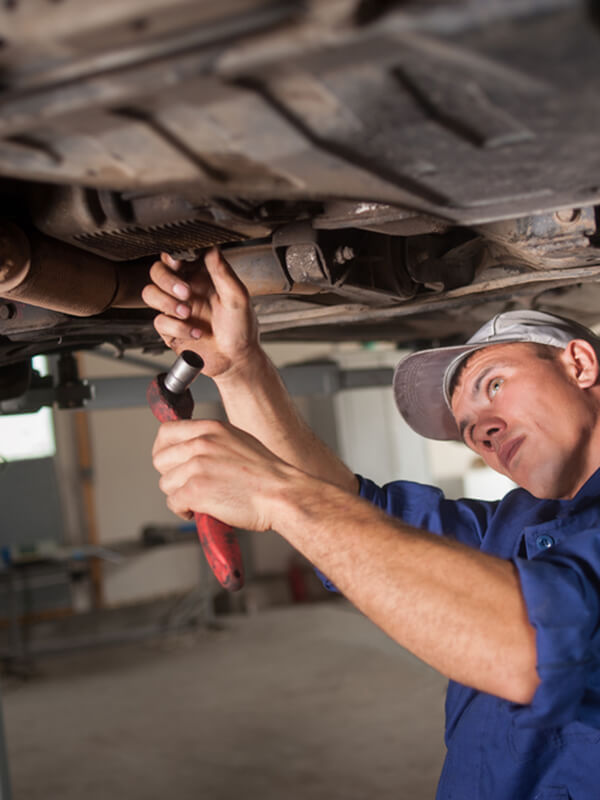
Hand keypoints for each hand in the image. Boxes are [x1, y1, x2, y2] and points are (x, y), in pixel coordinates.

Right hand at [142, 248, 259, 378]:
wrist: (236, 360)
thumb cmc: (241, 329)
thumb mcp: (238, 297)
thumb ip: (223, 272)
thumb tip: (212, 249)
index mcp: (202, 276)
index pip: (178, 257)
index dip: (173, 256)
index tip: (178, 262)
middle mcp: (186, 290)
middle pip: (157, 272)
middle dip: (167, 280)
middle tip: (186, 292)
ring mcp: (175, 308)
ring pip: (150, 293)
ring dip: (167, 303)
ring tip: (187, 313)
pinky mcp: (170, 328)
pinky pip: (159, 321)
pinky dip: (177, 328)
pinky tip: (195, 333)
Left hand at [152, 419, 295, 530]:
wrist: (282, 495)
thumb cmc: (267, 475)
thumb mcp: (238, 441)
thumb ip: (212, 441)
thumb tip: (192, 448)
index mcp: (211, 429)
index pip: (166, 432)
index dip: (163, 450)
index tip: (168, 462)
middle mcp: (201, 444)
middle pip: (160, 460)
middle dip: (171, 475)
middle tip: (187, 485)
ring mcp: (197, 467)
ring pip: (166, 484)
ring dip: (179, 495)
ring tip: (201, 499)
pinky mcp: (195, 491)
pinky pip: (173, 502)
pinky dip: (184, 510)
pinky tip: (201, 510)